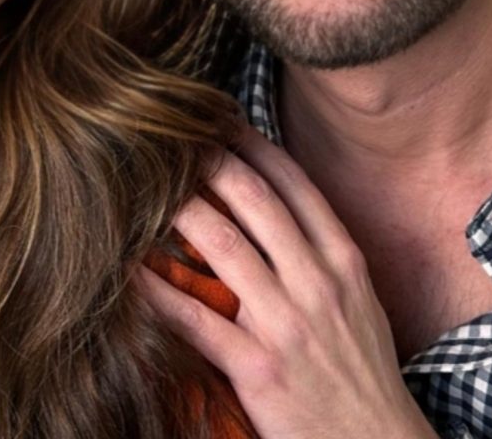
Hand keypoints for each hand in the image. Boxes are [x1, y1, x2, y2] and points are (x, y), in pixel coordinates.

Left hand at [139, 126, 436, 438]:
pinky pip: (196, 319)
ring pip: (222, 245)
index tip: (221, 121)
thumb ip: (322, 253)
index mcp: (343, 262)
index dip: (254, 146)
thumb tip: (277, 205)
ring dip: (179, 209)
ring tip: (145, 186)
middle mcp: (317, 282)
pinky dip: (157, 290)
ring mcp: (288, 324)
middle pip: (254, 200)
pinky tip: (129, 269)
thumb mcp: (359, 301)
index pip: (295, 186)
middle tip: (173, 139)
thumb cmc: (362, 371)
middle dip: (210, 162)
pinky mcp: (259, 369)